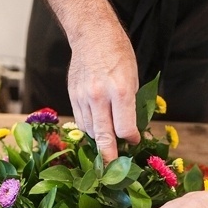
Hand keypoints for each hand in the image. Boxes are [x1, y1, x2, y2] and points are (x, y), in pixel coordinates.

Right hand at [67, 24, 140, 164]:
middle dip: (109, 154)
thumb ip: (129, 104)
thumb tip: (128, 127)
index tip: (134, 142)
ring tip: (105, 144)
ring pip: (89, 130)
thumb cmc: (118, 54)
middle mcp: (100, 96)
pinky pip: (80, 120)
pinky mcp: (72, 96)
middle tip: (112, 171)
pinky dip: (88, 127)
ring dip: (98, 139)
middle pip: (103, 135)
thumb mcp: (133, 77)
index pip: (125, 127)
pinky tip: (95, 127)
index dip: (131, 139)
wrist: (92, 36)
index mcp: (121, 91)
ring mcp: (83, 97)